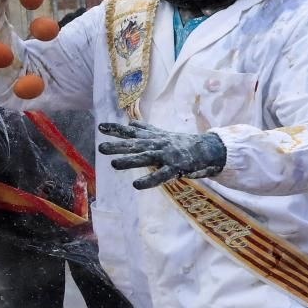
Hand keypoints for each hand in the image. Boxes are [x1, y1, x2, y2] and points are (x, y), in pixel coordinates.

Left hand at [97, 120, 226, 189]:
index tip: (100, 126)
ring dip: (130, 160)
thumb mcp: (161, 135)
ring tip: (114, 164)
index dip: (117, 129)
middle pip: (136, 145)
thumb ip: (145, 130)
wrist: (206, 149)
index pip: (132, 132)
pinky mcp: (175, 168)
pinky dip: (148, 180)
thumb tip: (130, 123)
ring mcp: (166, 156)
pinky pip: (160, 175)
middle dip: (118, 146)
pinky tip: (136, 185)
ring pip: (146, 158)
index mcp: (153, 138)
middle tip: (101, 147)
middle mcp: (157, 145)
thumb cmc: (180, 143)